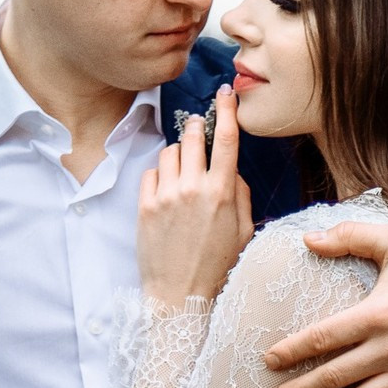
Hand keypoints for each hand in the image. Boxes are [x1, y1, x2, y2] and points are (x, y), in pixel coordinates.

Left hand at [137, 85, 253, 307]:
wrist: (181, 295)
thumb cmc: (217, 266)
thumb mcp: (243, 231)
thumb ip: (240, 194)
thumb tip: (230, 169)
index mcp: (222, 193)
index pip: (226, 140)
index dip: (227, 111)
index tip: (226, 93)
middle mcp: (193, 189)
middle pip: (192, 137)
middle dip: (196, 128)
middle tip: (198, 131)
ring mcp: (166, 196)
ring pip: (169, 152)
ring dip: (178, 154)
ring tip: (183, 172)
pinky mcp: (144, 206)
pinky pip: (151, 172)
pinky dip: (159, 175)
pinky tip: (166, 191)